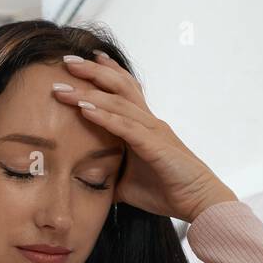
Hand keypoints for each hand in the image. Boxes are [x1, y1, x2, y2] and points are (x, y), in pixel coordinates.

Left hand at [53, 54, 237, 222]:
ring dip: (88, 94)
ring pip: (118, 103)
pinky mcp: (155, 146)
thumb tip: (84, 183)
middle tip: (67, 60)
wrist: (199, 203)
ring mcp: (153, 131)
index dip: (106, 72)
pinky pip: (126, 127)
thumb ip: (108, 176)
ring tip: (63, 87)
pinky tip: (84, 109)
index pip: (124, 90)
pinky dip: (104, 117)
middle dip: (92, 72)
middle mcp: (149, 122)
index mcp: (144, 126)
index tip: (83, 60)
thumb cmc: (167, 190)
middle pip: (119, 87)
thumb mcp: (127, 184)